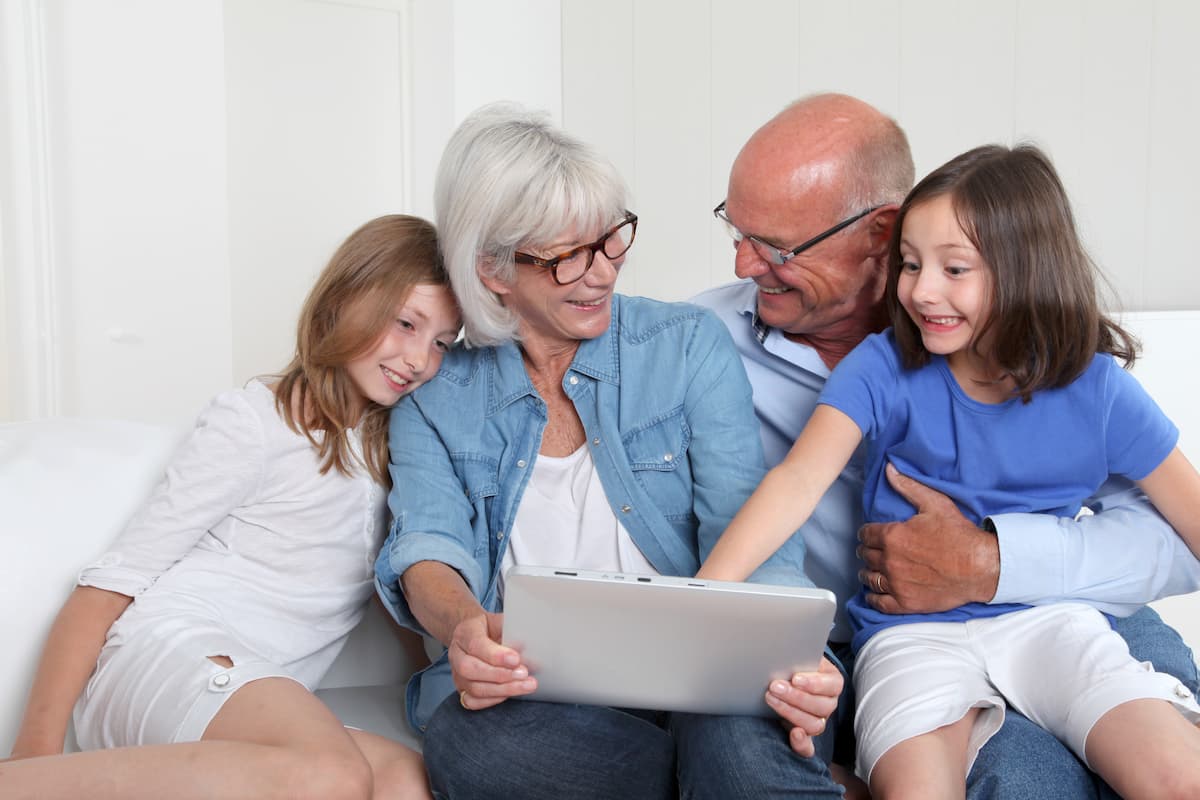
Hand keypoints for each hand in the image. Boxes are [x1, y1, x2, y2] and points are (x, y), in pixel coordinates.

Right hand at [448, 611, 535, 710]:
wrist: (473, 636)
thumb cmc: (489, 628)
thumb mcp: (499, 621)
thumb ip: (510, 630)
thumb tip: (526, 646)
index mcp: (464, 633)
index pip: (476, 645)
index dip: (496, 655)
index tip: (516, 659)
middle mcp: (456, 655)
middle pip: (471, 669)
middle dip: (500, 675)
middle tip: (524, 674)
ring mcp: (457, 674)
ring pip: (474, 688)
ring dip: (503, 690)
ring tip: (526, 686)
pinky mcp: (462, 689)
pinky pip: (473, 701)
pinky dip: (493, 700)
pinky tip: (510, 694)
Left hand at [765, 657, 841, 756]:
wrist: (782, 677)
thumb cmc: (792, 663)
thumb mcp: (798, 655)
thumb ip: (796, 655)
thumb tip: (785, 647)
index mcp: (832, 681)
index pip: (832, 685)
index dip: (814, 683)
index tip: (795, 678)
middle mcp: (829, 703)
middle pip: (822, 706)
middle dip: (796, 696)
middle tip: (775, 686)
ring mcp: (818, 721)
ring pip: (815, 724)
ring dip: (791, 712)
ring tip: (771, 698)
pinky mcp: (805, 736)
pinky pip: (808, 748)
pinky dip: (802, 744)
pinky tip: (793, 734)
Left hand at [857, 463, 999, 613]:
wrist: (981, 567)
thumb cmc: (959, 535)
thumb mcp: (935, 503)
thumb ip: (908, 486)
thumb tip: (890, 469)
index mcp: (893, 536)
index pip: (865, 534)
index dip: (867, 533)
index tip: (871, 535)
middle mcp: (890, 560)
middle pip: (866, 555)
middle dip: (868, 551)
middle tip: (873, 551)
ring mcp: (897, 583)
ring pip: (869, 577)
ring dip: (868, 572)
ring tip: (873, 569)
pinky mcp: (905, 602)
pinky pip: (878, 602)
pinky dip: (873, 597)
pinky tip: (875, 592)